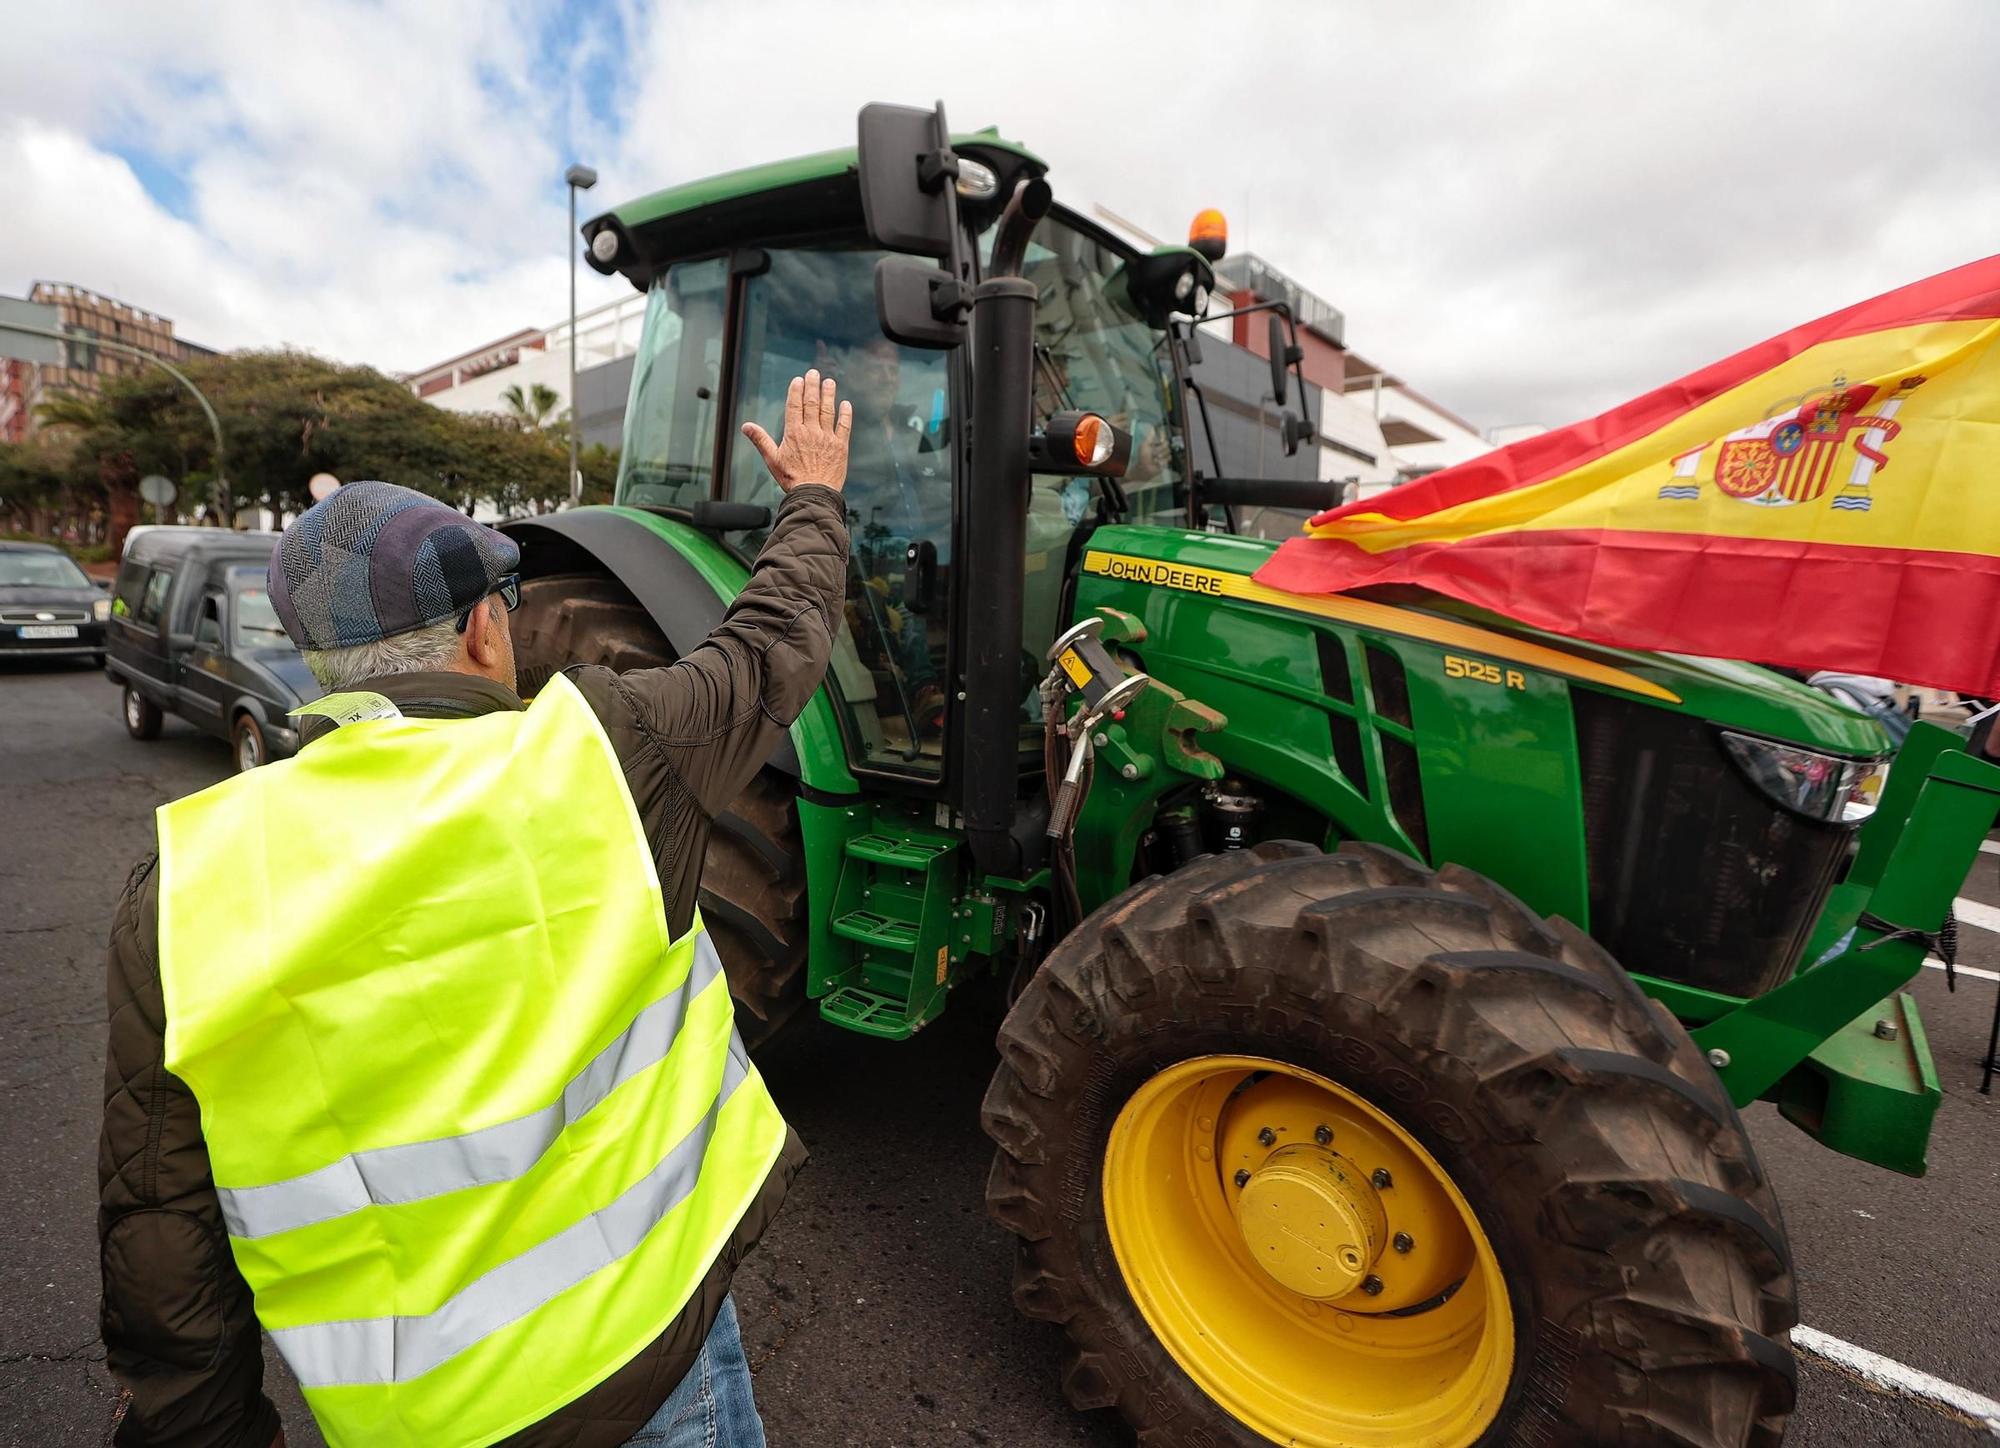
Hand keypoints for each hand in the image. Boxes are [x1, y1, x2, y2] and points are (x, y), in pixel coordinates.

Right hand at [742, 369, 851, 493]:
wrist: (814, 494)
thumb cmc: (792, 479)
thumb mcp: (772, 459)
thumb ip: (760, 440)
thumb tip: (745, 426)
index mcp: (794, 433)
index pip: (794, 405)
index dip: (796, 390)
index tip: (799, 379)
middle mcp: (811, 431)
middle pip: (812, 403)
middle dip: (812, 386)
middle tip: (814, 373)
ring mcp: (827, 438)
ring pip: (828, 410)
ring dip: (829, 394)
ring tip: (829, 382)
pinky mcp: (841, 446)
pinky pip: (844, 426)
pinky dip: (846, 414)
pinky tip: (846, 404)